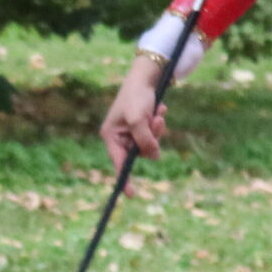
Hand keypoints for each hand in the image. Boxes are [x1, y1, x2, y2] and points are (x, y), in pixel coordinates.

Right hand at [99, 53, 169, 170]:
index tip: (131, 194)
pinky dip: (158, 124)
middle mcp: (119, 136)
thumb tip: (154, 157)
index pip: (118, 162)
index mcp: (111, 135)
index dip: (124, 178)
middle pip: (139, 153)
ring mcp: (131, 132)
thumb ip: (145, 140)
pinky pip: (154, 135)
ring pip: (149, 144)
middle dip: (151, 139)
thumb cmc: (136, 97)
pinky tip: (159, 110)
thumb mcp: (139, 120)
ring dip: (157, 130)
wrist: (145, 78)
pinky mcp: (141, 127)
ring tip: (158, 113)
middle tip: (157, 122)